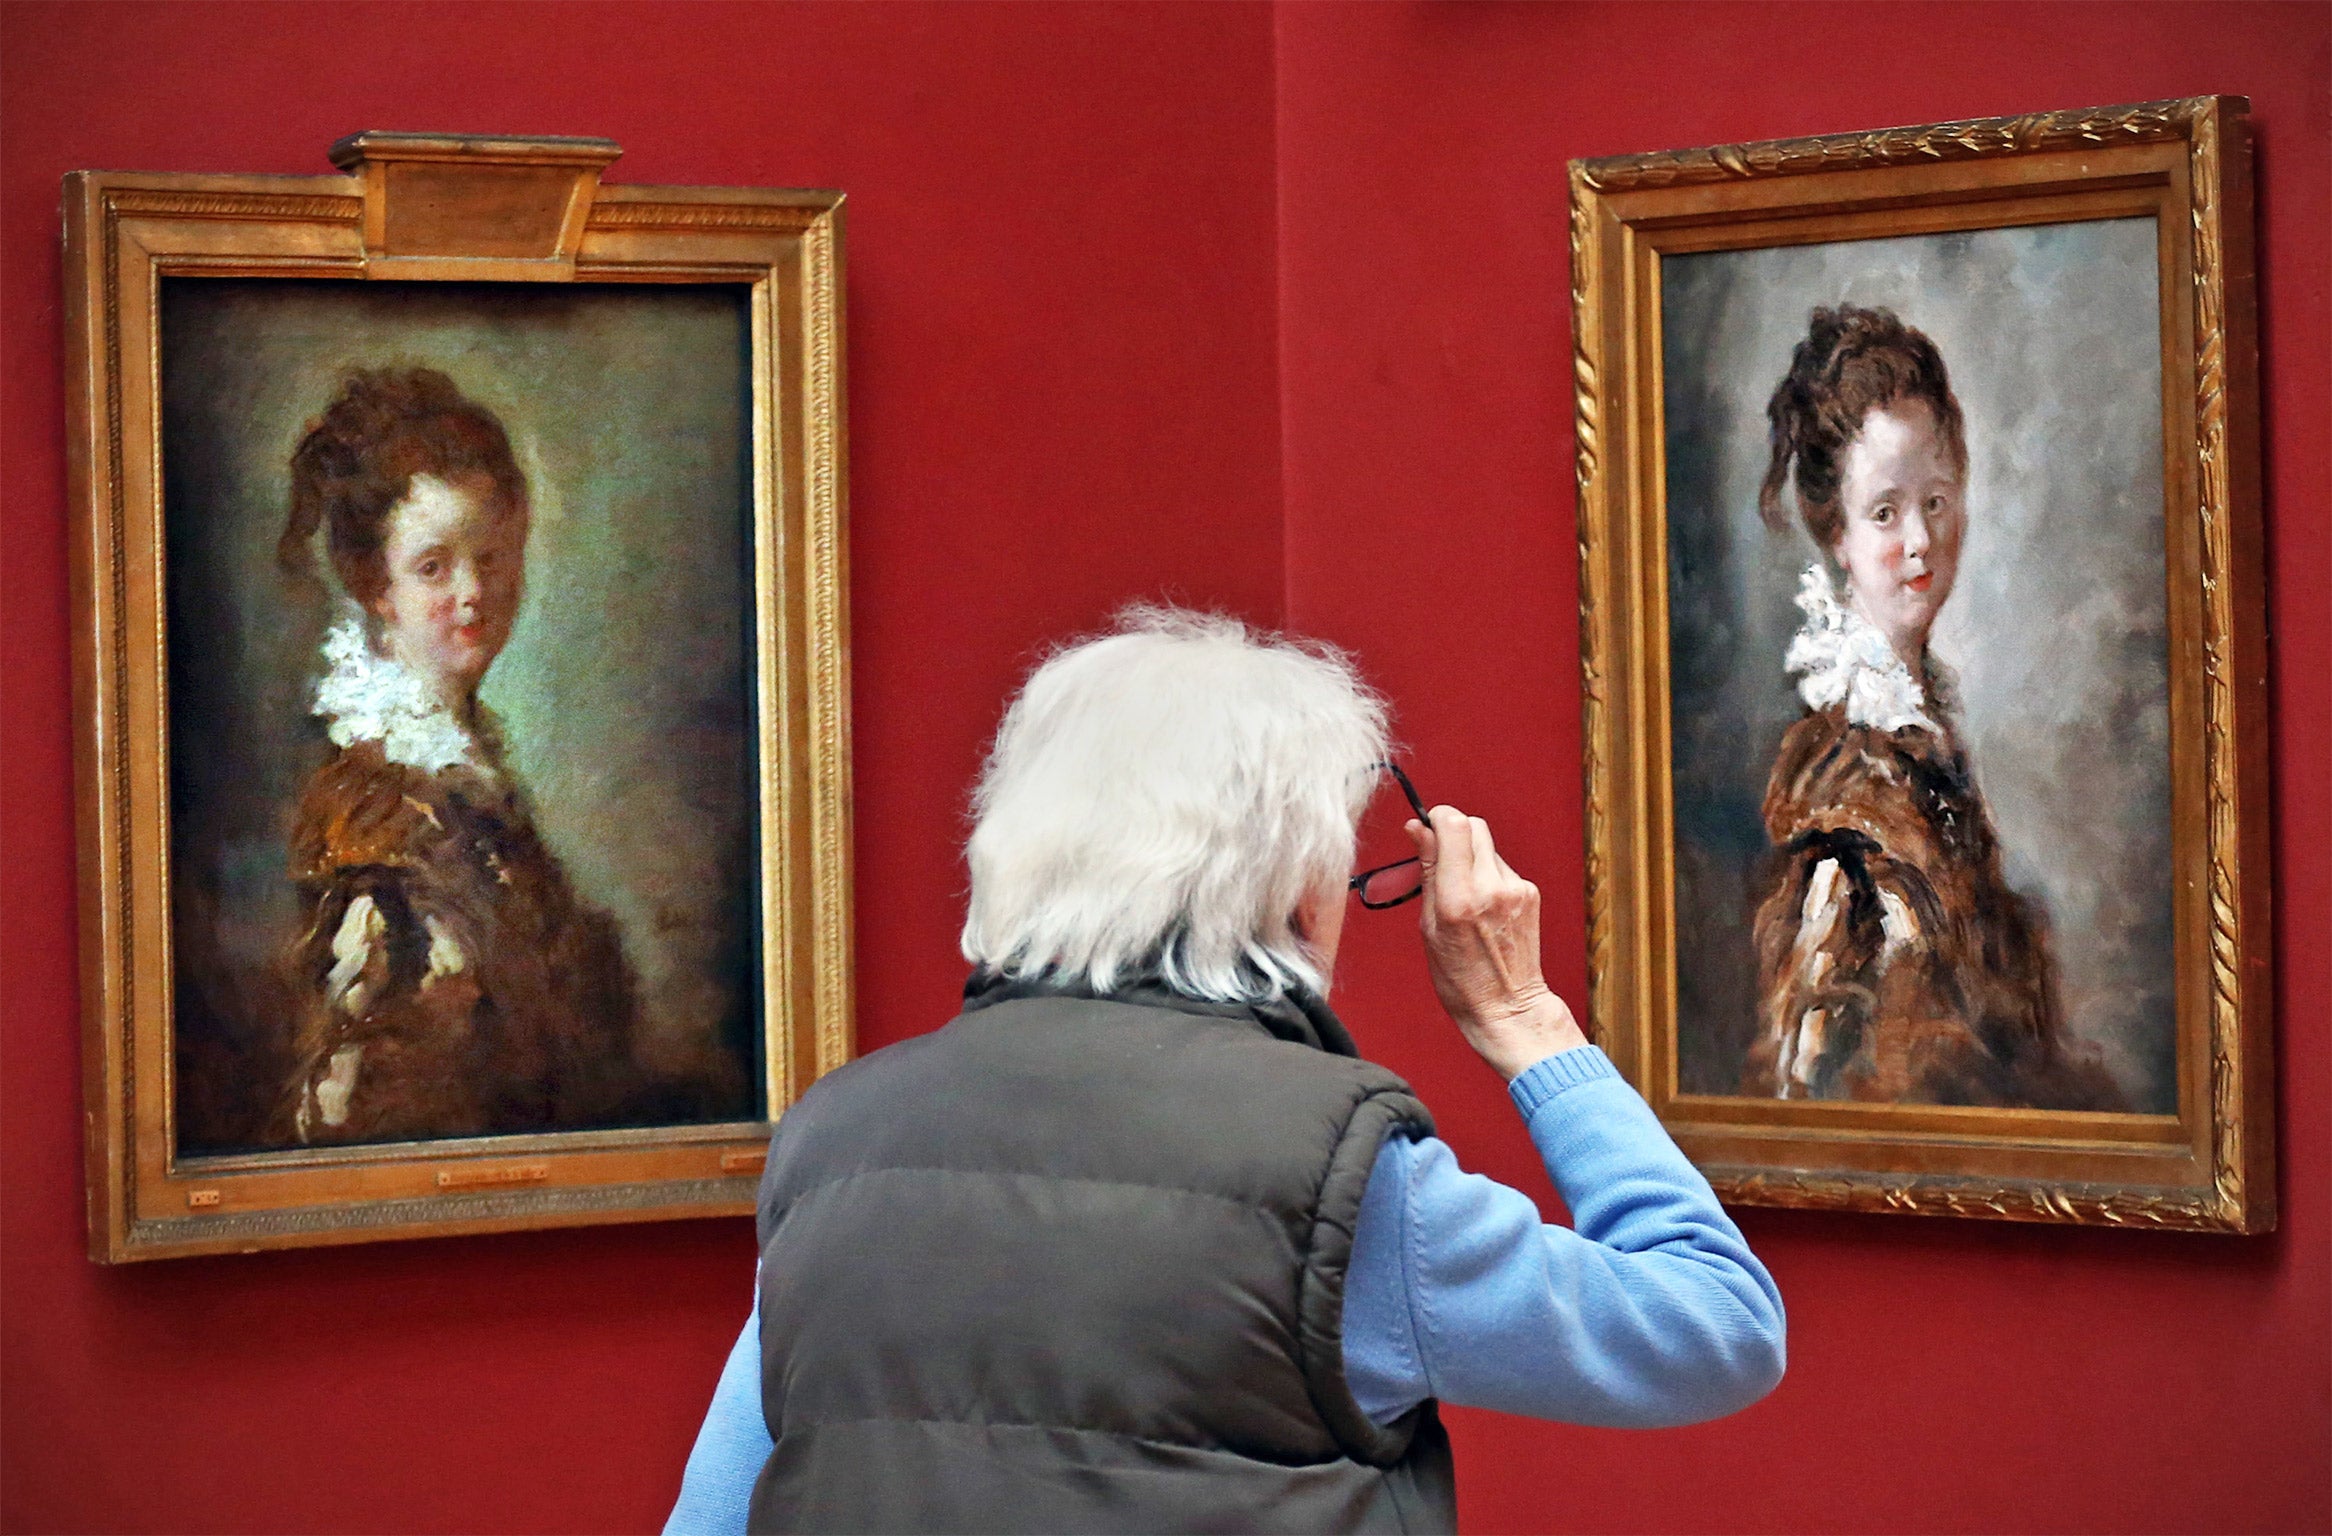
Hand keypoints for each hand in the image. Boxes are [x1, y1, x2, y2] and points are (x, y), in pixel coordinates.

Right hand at [1407, 806, 1588, 1079]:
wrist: (1507, 1007)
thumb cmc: (1460, 977)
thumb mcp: (1429, 926)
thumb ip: (1427, 871)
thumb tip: (1418, 829)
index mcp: (1459, 898)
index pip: (1454, 826)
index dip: (1438, 818)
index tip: (1426, 827)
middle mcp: (1491, 888)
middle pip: (1473, 826)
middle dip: (1453, 833)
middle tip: (1440, 858)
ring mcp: (1516, 889)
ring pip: (1487, 847)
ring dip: (1470, 858)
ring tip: (1463, 894)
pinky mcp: (1531, 893)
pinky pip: (1502, 868)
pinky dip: (1488, 876)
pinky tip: (1484, 906)